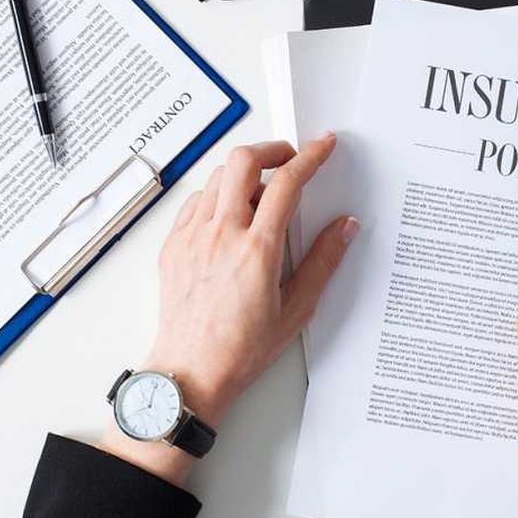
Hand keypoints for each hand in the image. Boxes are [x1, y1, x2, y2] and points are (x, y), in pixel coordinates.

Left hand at [101, 134, 356, 483]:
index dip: (311, 156)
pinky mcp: (173, 245)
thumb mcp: (296, 309)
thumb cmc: (241, 349)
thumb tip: (345, 226)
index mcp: (257, 250)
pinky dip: (216, 195)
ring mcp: (192, 237)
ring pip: (216, 177)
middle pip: (243, 161)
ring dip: (243, 172)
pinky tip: (230, 215)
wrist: (191, 371)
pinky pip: (195, 202)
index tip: (324, 146)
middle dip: (272, 149)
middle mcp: (221, 235)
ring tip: (262, 192)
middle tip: (290, 159)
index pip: (287, 183)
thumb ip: (323, 261)